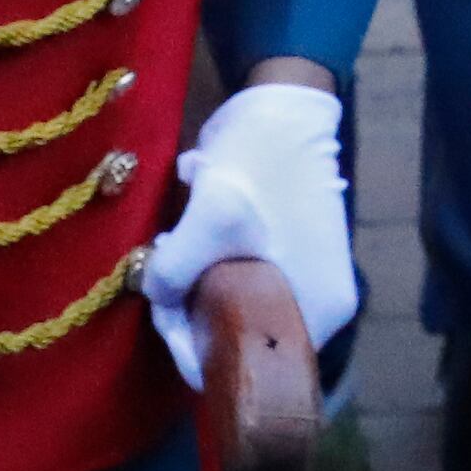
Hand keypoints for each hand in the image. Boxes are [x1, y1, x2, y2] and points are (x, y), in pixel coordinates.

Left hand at [142, 72, 356, 386]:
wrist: (281, 105)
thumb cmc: (259, 166)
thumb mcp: (209, 222)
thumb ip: (172, 273)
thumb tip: (153, 294)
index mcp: (317, 311)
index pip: (247, 366)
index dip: (194, 347)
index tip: (163, 308)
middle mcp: (314, 304)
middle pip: (233, 334)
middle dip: (188, 302)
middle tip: (165, 259)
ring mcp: (296, 277)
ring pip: (224, 302)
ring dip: (193, 269)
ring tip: (184, 224)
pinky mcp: (278, 251)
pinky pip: (229, 274)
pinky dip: (205, 249)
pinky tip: (200, 206)